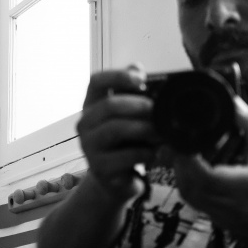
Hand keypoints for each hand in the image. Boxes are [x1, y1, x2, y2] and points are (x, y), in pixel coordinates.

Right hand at [77, 66, 160, 201]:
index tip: (142, 79)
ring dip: (143, 128)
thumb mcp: (129, 117)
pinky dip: (144, 152)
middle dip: (137, 105)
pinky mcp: (100, 168)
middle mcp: (85, 124)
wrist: (117, 181)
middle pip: (108, 105)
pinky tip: (156, 153)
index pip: (96, 82)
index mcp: (92, 105)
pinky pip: (124, 156)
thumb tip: (137, 67)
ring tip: (161, 132)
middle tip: (158, 109)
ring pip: (114, 130)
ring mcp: (89, 147)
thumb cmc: (126, 143)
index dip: (117, 76)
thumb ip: (132, 92)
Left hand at [170, 97, 247, 234]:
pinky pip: (198, 204)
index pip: (206, 177)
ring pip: (190, 198)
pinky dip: (192, 187)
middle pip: (191, 188)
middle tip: (181, 147)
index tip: (185, 143)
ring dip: (183, 177)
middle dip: (181, 166)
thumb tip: (234, 103)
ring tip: (187, 157)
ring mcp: (227, 218)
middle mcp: (235, 206)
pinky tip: (197, 173)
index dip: (189, 161)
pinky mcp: (222, 223)